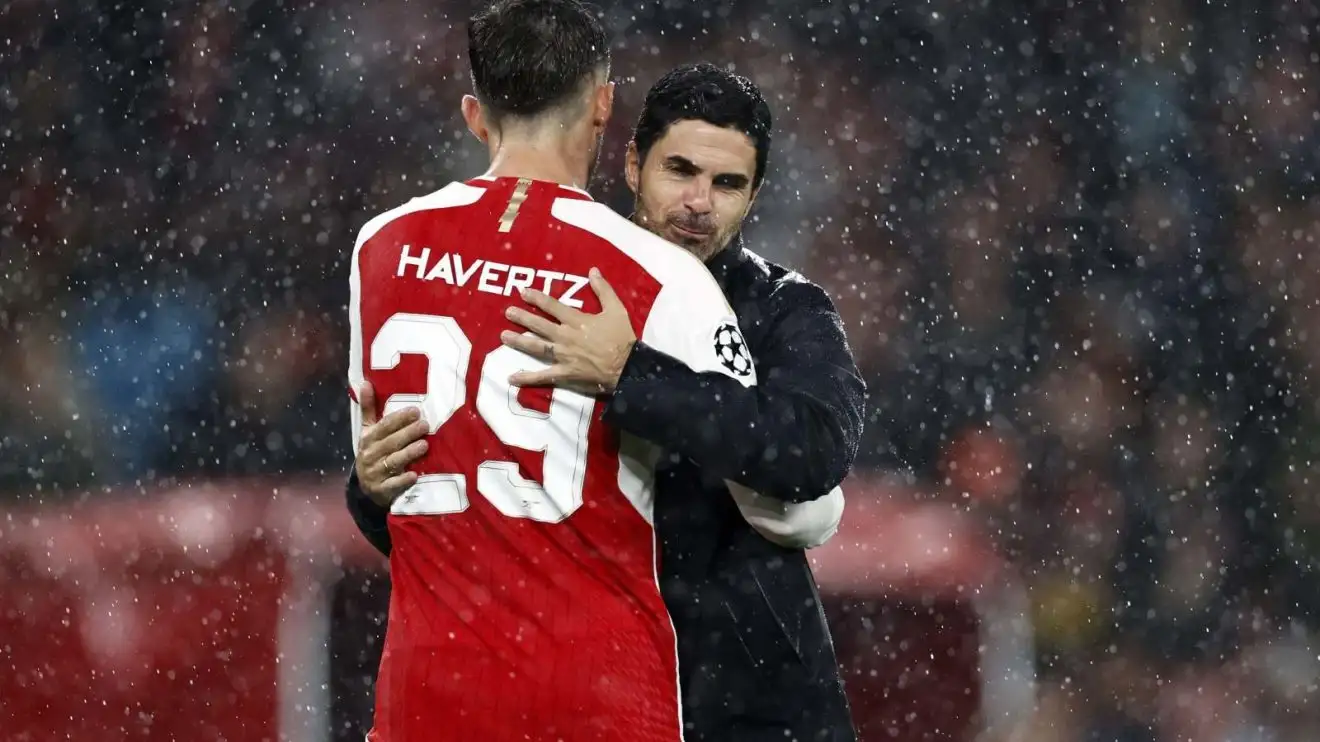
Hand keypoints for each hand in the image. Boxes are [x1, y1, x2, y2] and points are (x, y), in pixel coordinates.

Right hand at [354, 380, 429, 506]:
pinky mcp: (382, 490)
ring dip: (408, 453)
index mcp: (368, 439)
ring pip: (393, 461)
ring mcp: (375, 474)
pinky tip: (414, 475)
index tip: (415, 411)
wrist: (368, 488)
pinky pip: (393, 485)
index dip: (399, 419)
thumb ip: (369, 409)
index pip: (383, 426)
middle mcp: (370, 455)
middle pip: (391, 442)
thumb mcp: (369, 432)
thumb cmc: (374, 453)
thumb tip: (365, 382)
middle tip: (425, 425)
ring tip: (424, 445)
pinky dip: (403, 480)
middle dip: (408, 433)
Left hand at [500, 268, 635, 393]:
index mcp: (576, 320)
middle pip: (539, 325)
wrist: (628, 367)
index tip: (522, 292)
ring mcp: (563, 356)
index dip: (536, 298)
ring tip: (503, 337)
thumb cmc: (622, 338)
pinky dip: (527, 378)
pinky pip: (543, 376)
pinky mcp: (564, 374)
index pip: (552, 306)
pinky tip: (511, 378)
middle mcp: (565, 336)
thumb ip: (603, 289)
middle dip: (521, 318)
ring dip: (518, 341)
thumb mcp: (616, 309)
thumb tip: (593, 270)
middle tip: (507, 312)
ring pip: (536, 347)